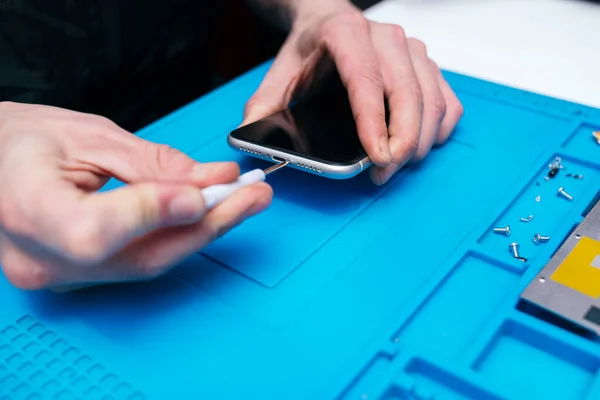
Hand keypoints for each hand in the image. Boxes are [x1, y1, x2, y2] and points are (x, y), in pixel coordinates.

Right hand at [0, 102, 271, 289]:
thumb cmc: (21, 142)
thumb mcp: (86, 135)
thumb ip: (151, 163)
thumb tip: (210, 181)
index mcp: (27, 211)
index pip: (97, 230)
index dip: (156, 212)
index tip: (205, 191)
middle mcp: (43, 260)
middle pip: (141, 255)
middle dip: (208, 224)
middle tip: (252, 196)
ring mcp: (61, 275)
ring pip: (149, 263)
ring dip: (202, 231)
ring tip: (242, 201)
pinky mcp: (80, 276)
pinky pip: (140, 261)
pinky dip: (179, 236)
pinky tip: (209, 215)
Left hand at [243, 3, 463, 184]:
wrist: (328, 19)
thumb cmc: (308, 49)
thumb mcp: (279, 74)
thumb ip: (263, 107)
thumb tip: (250, 142)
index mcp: (346, 33)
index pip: (367, 81)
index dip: (375, 122)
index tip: (377, 157)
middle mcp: (385, 37)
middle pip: (407, 94)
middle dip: (402, 142)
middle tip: (384, 174)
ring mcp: (411, 49)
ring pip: (432, 100)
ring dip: (420, 142)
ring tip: (395, 167)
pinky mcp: (427, 63)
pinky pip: (447, 100)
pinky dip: (439, 129)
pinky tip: (421, 145)